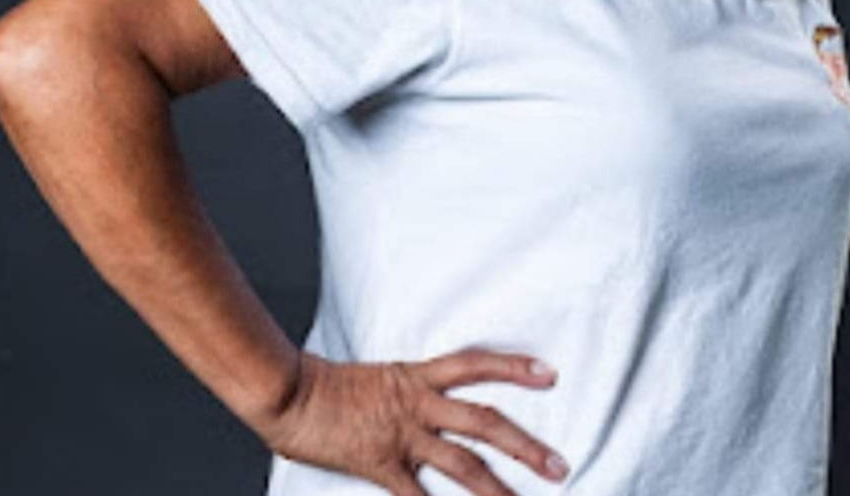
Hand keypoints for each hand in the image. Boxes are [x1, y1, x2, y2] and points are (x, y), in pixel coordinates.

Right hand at [261, 348, 569, 495]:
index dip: (514, 368)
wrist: (291, 390)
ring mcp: (402, 435)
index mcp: (418, 376)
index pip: (477, 364)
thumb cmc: (328, 385)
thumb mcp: (380, 378)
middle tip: (559, 465)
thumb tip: (433, 405)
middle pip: (484, 420)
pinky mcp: (380, 464)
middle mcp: (418, 403)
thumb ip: (409, 392)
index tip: (548, 373)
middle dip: (525, 445)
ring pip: (463, 463)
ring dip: (498, 488)